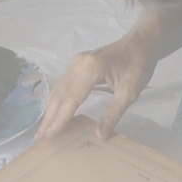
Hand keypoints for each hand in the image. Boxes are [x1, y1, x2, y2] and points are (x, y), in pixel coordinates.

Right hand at [38, 32, 158, 139]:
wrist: (142, 42)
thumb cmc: (138, 65)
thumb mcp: (130, 91)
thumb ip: (113, 113)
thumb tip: (99, 136)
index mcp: (89, 69)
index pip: (70, 99)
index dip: (59, 119)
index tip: (48, 136)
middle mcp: (77, 65)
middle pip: (59, 95)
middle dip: (49, 117)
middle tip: (40, 138)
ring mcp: (75, 63)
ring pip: (58, 90)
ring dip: (50, 110)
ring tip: (44, 130)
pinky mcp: (77, 65)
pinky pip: (63, 85)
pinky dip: (57, 101)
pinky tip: (55, 113)